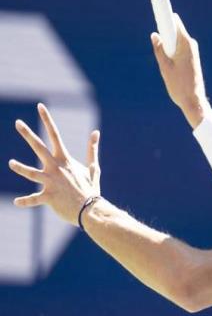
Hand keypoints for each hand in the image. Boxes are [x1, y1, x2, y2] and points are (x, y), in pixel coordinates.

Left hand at [8, 103, 100, 225]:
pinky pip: (33, 199)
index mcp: (65, 159)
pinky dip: (25, 201)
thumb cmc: (91, 188)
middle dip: (28, 134)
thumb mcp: (92, 167)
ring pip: (30, 172)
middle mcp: (56, 167)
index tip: (40, 106)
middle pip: (39, 147)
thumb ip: (92, 149)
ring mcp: (51, 182)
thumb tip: (96, 132)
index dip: (48, 120)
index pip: (55, 135)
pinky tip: (17, 202)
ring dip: (19, 168)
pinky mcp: (48, 197)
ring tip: (10, 163)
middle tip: (17, 122)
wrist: (90, 209)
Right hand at [151, 14, 209, 127]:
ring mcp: (193, 51)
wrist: (194, 100)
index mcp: (185, 44)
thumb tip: (155, 35)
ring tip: (164, 59)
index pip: (175, 22)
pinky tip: (169, 62)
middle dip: (164, 31)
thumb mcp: (164, 67)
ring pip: (177, 39)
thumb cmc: (179, 85)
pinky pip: (180, 47)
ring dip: (168, 43)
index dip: (166, 14)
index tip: (159, 4)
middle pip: (175, 29)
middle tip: (156, 41)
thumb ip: (159, 50)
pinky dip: (172, 49)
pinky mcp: (193, 58)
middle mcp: (191, 44)